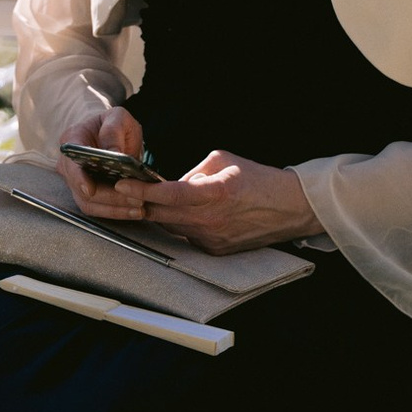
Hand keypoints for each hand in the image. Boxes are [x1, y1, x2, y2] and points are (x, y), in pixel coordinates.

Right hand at [58, 108, 146, 217]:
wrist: (111, 134)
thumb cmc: (113, 124)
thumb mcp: (118, 117)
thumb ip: (114, 130)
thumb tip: (114, 152)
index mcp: (72, 140)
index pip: (70, 162)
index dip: (78, 178)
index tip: (90, 190)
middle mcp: (69, 164)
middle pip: (81, 189)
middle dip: (109, 197)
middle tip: (135, 199)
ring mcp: (76, 181)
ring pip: (89, 204)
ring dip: (114, 209)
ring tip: (139, 209)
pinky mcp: (88, 195)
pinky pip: (98, 209)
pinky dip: (116, 212)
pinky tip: (134, 211)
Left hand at [134, 149, 321, 253]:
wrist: (289, 208)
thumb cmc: (258, 179)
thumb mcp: (223, 160)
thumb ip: (192, 172)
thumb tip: (171, 183)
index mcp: (215, 193)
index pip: (170, 194)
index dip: (143, 190)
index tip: (122, 184)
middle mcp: (212, 219)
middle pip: (163, 215)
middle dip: (142, 203)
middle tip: (126, 191)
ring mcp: (213, 238)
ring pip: (172, 227)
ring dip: (160, 214)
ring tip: (155, 199)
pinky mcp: (216, 250)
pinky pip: (187, 236)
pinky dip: (180, 224)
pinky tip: (185, 213)